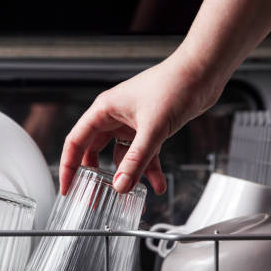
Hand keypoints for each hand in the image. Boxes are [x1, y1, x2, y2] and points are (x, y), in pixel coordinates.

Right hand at [59, 53, 222, 194]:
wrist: (202, 73)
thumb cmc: (174, 85)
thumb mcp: (152, 128)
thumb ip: (136, 160)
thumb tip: (121, 185)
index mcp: (104, 110)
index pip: (75, 142)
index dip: (69, 166)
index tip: (67, 187)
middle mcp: (114, 117)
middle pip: (95, 151)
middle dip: (96, 176)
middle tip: (94, 197)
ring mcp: (131, 123)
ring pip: (121, 156)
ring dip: (128, 175)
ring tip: (132, 196)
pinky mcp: (149, 128)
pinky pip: (143, 154)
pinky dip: (149, 169)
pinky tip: (157, 184)